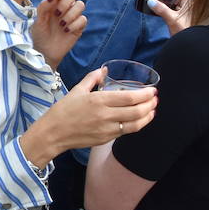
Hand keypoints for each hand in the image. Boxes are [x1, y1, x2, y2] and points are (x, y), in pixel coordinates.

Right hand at [22, 67, 156, 165]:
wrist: (53, 133)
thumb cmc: (63, 110)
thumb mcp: (77, 90)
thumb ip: (92, 78)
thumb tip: (104, 70)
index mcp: (99, 100)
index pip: (130, 97)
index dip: (145, 95)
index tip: (152, 91)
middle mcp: (106, 115)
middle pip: (136, 111)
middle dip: (150, 105)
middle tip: (155, 99)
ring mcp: (107, 129)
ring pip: (135, 124)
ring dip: (147, 117)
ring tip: (152, 110)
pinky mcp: (106, 139)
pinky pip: (126, 132)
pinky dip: (136, 125)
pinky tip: (139, 120)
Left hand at [31, 0, 85, 68]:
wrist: (44, 51)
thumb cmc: (39, 34)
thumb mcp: (37, 20)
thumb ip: (43, 7)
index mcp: (54, 1)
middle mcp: (65, 6)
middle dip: (66, 3)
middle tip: (57, 14)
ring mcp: (73, 16)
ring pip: (81, 5)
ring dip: (70, 14)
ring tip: (61, 24)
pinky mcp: (79, 26)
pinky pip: (83, 19)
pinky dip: (74, 25)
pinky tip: (66, 31)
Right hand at [144, 0, 189, 35]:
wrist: (193, 44)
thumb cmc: (186, 31)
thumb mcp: (172, 19)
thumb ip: (162, 10)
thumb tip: (151, 1)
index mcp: (189, 4)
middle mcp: (188, 7)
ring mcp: (185, 13)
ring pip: (174, 1)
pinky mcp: (182, 20)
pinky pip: (173, 8)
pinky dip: (166, 4)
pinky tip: (160, 6)